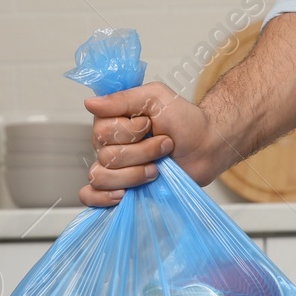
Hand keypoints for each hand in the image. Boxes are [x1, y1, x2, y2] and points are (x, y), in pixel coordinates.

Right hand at [79, 82, 233, 206]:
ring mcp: (113, 168)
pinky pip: (90, 195)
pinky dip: (101, 197)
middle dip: (141, 152)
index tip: (149, 125)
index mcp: (112, 120)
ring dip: (135, 173)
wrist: (205, 147)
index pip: (101, 131)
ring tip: (157, 168)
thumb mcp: (156, 98)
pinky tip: (121, 194)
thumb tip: (90, 104)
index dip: (129, 131)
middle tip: (164, 145)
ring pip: (102, 176)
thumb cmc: (184, 121)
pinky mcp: (119, 188)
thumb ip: (123, 98)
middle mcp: (107, 144)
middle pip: (106, 155)